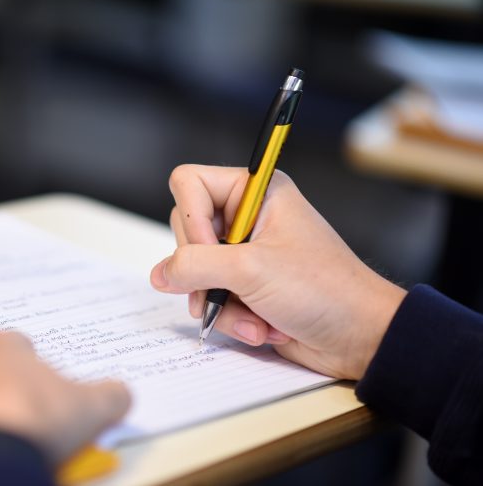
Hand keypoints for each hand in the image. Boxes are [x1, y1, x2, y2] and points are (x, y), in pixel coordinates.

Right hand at [150, 165, 406, 379]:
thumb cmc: (324, 290)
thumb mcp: (251, 270)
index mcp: (256, 192)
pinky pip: (212, 297)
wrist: (360, 337)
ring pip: (195, 272)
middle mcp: (247, 218)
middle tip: (231, 288)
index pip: (189, 183)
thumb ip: (195, 266)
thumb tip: (159, 274)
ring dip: (221, 303)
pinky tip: (262, 328)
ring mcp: (245, 254)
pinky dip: (232, 318)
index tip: (213, 251)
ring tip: (255, 318)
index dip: (190, 220)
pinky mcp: (245, 286)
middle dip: (206, 273)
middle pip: (186, 231)